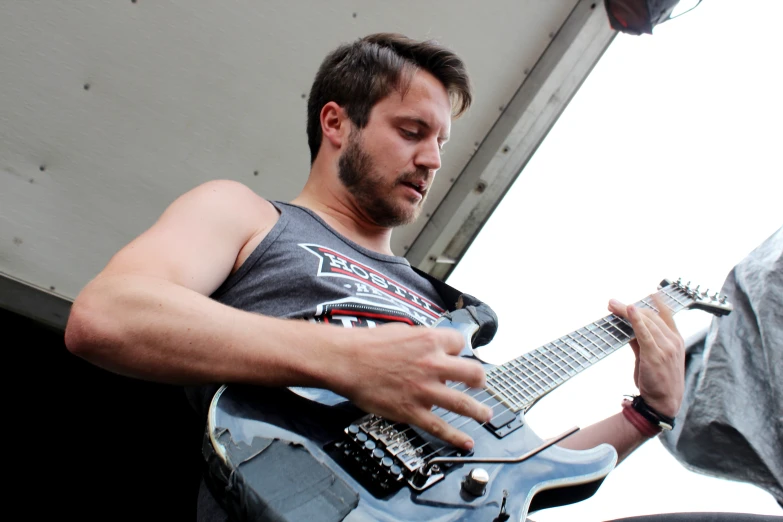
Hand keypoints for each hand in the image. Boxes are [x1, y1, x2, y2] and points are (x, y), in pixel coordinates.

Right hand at [332, 323, 492, 450]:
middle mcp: (433, 365)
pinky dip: (456, 437)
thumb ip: (421, 340)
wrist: (346, 361)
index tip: (458, 357)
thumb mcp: (401, 331)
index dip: (460, 351)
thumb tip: (430, 346)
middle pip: (473, 373)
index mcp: (430, 341)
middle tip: (480, 384)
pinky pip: (440, 427)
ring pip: (463, 403)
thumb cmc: (367, 344)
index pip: (460, 344)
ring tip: (486, 415)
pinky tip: (466, 442)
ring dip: (479, 411)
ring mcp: (425, 390)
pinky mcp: (412, 411)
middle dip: (480, 380)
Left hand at [608, 294, 684, 417]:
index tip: (648, 294)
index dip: (655, 303)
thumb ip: (642, 341)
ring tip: (611, 305)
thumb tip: (628, 328)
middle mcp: (673, 341)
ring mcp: (666, 347)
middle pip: (650, 316)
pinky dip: (636, 320)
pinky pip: (644, 333)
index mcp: (676, 340)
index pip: (665, 315)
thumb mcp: (652, 357)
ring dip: (626, 311)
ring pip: (645, 322)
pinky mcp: (655, 354)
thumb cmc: (658, 380)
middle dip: (630, 308)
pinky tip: (629, 310)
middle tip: (612, 303)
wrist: (663, 403)